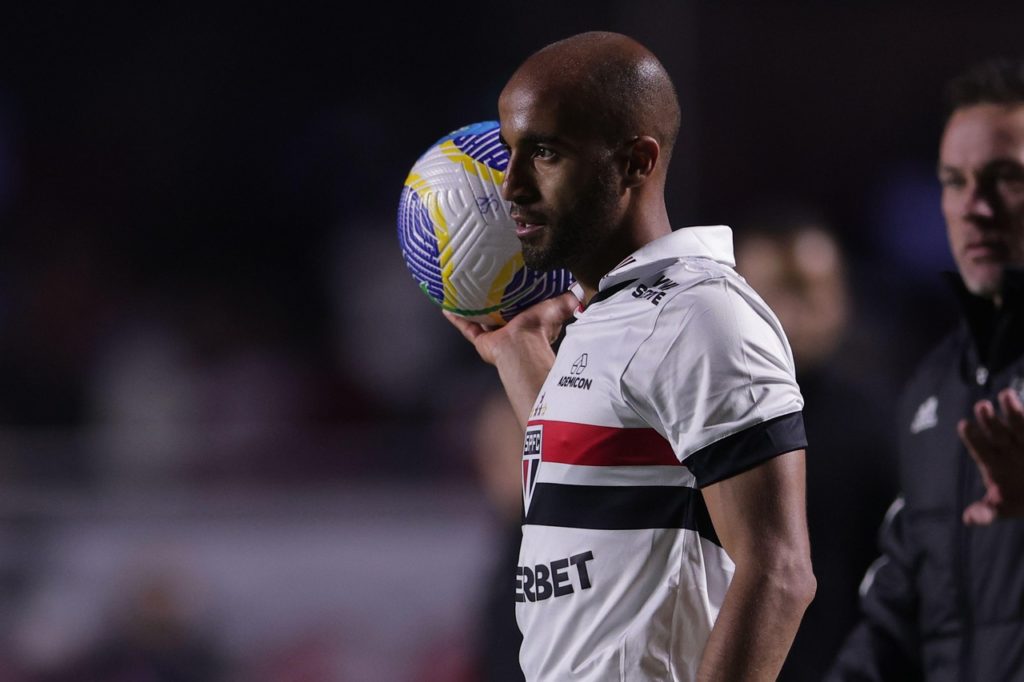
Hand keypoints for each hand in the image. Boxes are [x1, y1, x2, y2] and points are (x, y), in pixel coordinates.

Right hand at [445, 290, 579, 426]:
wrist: (521, 347)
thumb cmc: (539, 329)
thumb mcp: (555, 308)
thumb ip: (566, 301)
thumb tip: (578, 291)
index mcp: (526, 323)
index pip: (522, 309)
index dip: (518, 298)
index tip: (511, 283)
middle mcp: (509, 330)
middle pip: (498, 315)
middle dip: (492, 303)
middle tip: (483, 284)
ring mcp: (493, 336)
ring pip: (479, 321)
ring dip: (471, 309)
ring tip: (461, 293)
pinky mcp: (481, 341)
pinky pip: (466, 327)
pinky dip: (456, 318)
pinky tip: (446, 306)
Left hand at [959, 388, 1023, 524]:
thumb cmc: (1021, 500)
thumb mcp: (1005, 508)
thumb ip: (987, 512)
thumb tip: (968, 519)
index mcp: (992, 460)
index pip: (978, 446)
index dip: (972, 436)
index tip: (965, 425)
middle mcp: (1007, 446)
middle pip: (995, 431)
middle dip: (988, 420)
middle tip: (981, 406)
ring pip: (1018, 423)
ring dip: (1012, 410)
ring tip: (1005, 395)